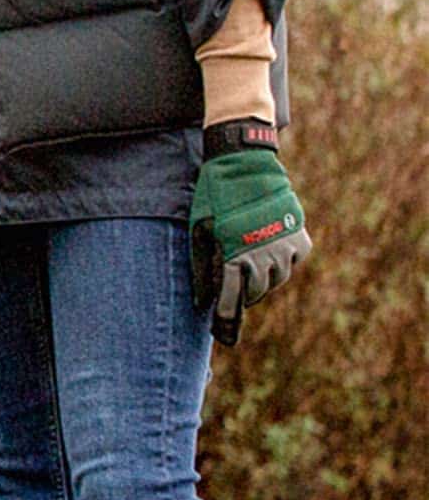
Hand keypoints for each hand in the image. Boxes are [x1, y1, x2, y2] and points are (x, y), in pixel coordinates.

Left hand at [189, 119, 310, 346]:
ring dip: (263, 281)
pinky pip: (294, 261)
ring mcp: (284, 245)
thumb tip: (203, 304)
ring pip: (277, 280)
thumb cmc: (215, 199)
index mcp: (233, 256)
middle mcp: (262, 255)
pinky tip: (270, 255)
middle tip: (235, 293)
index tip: (223, 336)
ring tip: (251, 271)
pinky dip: (283, 262)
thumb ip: (202, 269)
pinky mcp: (300, 234)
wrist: (245, 163)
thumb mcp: (200, 233)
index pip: (230, 300)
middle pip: (255, 294)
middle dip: (243, 297)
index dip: (226, 320)